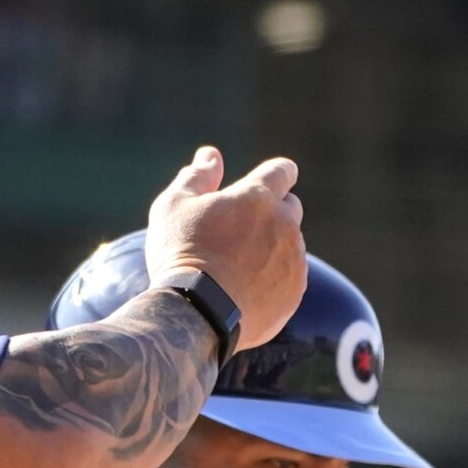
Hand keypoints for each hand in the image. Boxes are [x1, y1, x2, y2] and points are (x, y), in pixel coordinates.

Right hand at [145, 146, 306, 350]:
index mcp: (258, 196)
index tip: (265, 183)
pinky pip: (289, 279)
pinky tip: (243, 293)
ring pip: (290, 245)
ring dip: (270, 248)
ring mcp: (293, 259)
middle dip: (270, 213)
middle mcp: (285, 223)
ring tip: (235, 269)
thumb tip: (210, 155)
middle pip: (290, 206)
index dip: (275, 174)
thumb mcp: (173, 207)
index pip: (282, 170)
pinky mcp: (294, 291)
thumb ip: (196, 177)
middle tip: (238, 232)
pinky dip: (272, 281)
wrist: (196, 312)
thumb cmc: (181, 253)